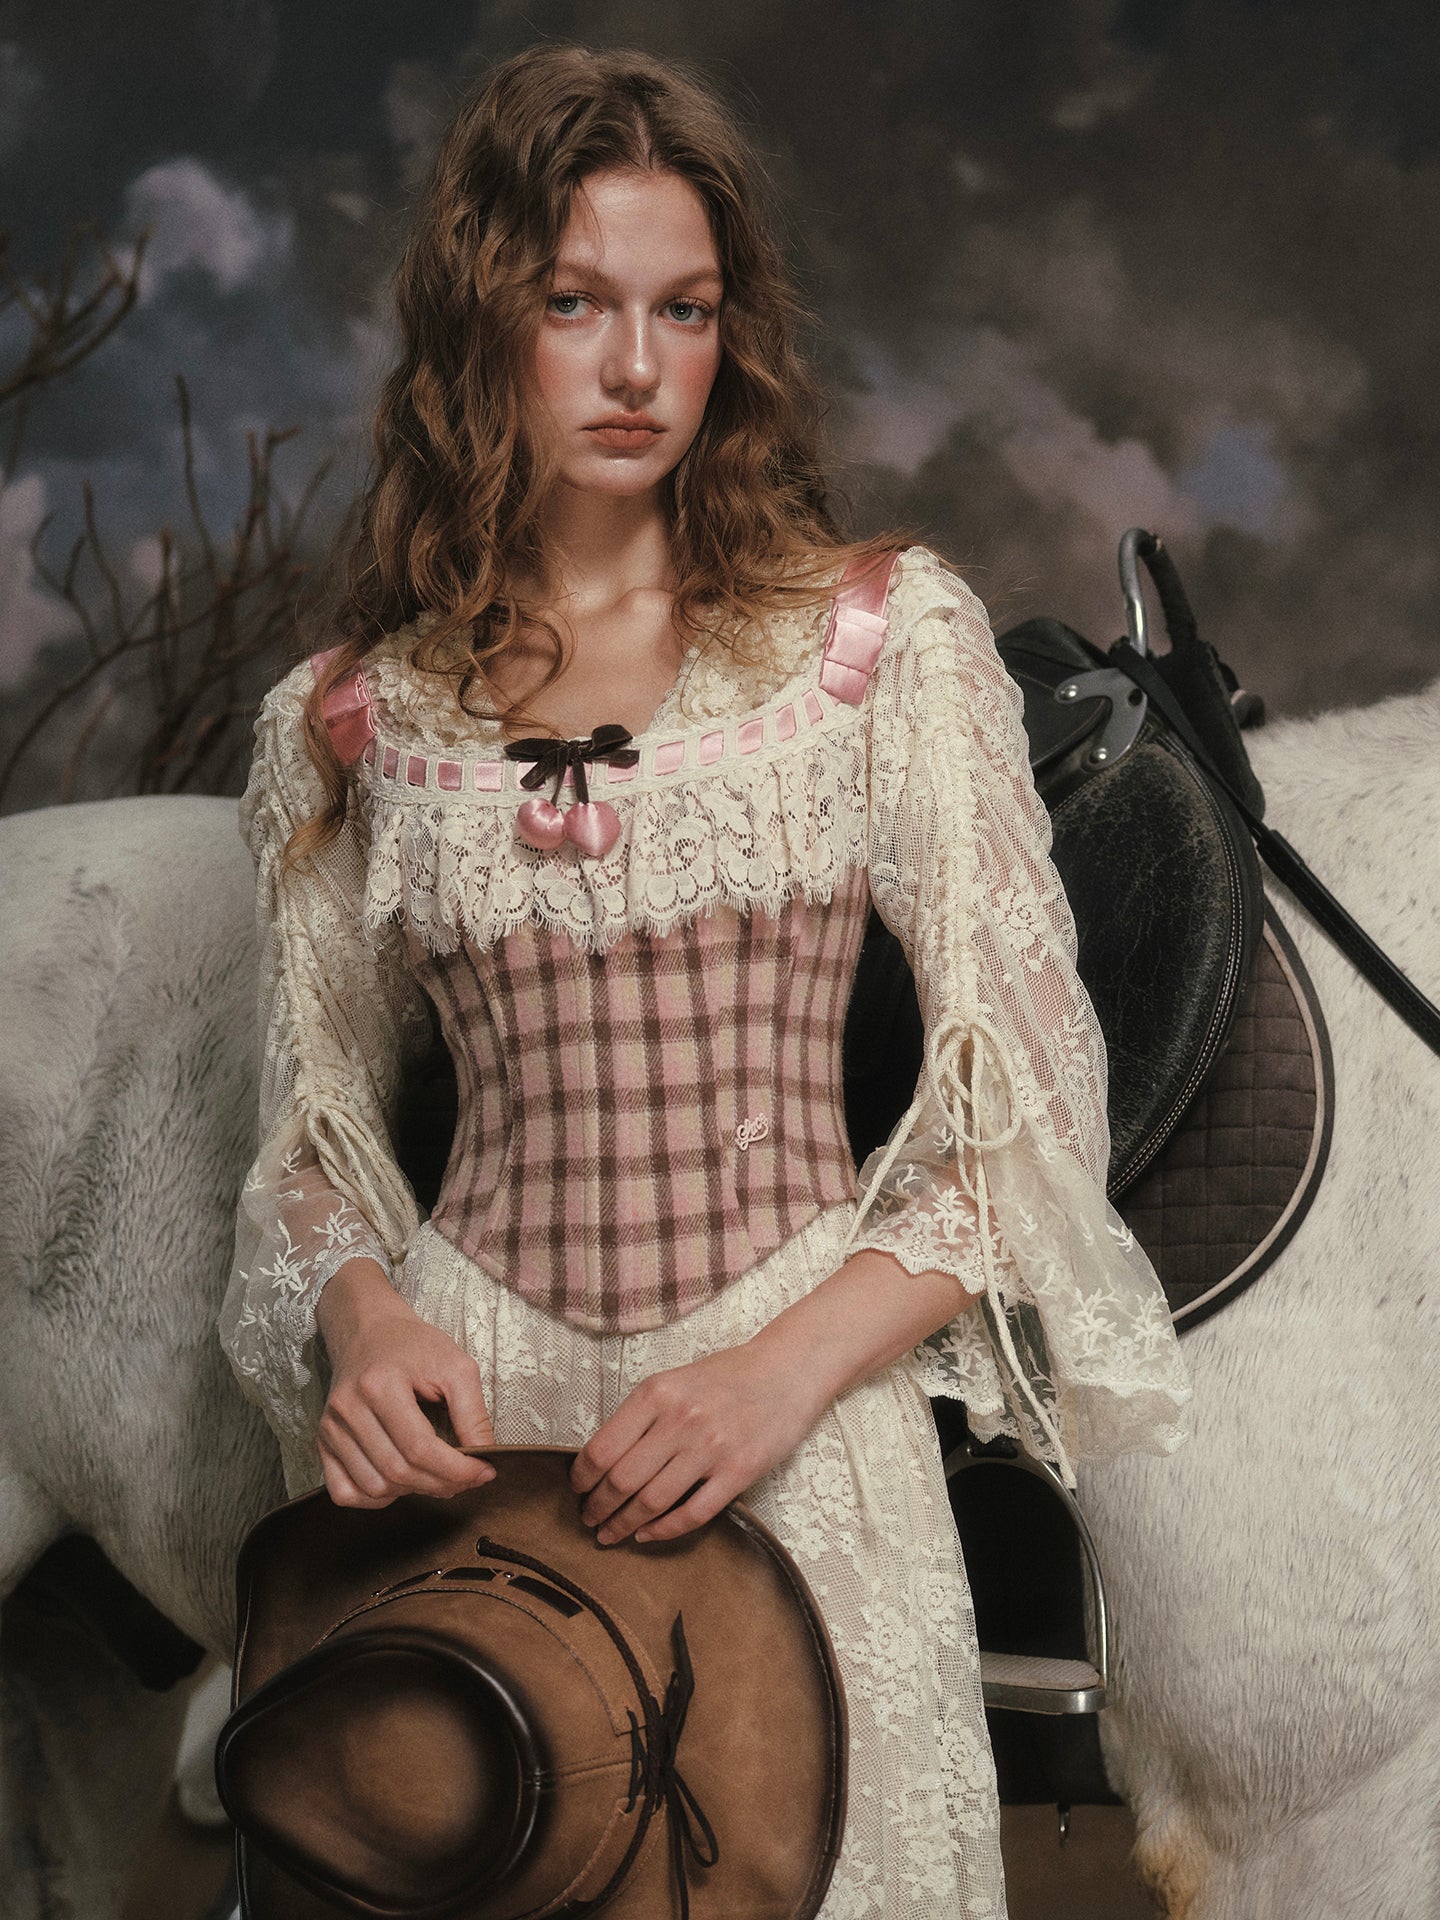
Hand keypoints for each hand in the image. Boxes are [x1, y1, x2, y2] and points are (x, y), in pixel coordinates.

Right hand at [315, 1256, 495, 1507]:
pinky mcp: (323, 1442)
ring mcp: (330, 1428)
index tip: (484, 1472)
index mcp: (379, 1384)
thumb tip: (483, 1457)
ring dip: (412, 1492)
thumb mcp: (455, 1365)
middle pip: (397, 1471)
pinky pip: (344, 1492)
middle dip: (440, 1483)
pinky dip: (375, 1498)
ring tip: (436, 1476)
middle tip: (465, 1479)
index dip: (457, 1470)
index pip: (420, 1448)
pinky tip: (400, 1482)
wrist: (369, 1332)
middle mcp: (347, 1408)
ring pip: (374, 1487)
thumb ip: (472, 1412)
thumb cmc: (414, 1346)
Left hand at [570, 1341, 826, 1546]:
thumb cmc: (727, 1375)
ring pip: (652, 1502)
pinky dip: (664, 1531)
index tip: (576, 1491)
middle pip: (621, 1480)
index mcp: (657, 1392)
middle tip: (588, 1521)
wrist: (788, 1370)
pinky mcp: (740, 1471)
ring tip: (611, 1535)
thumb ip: (642, 1414)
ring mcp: (711, 1448)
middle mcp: (680, 1420)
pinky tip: (648, 1536)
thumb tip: (602, 1459)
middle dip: (597, 1508)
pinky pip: (693, 1514)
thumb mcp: (675, 1380)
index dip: (581, 1479)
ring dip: (624, 1525)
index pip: (602, 1448)